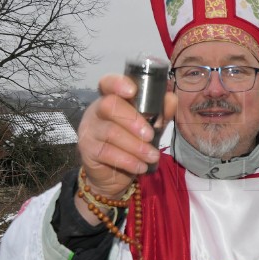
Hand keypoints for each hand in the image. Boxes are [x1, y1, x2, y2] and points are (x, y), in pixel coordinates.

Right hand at [76, 74, 176, 215]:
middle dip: (133, 120)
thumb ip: (160, 113)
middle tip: (150, 135)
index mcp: (111, 99)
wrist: (112, 175)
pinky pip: (107, 152)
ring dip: (136, 146)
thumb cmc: (131, 144)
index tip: (133, 91)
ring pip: (111, 132)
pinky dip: (128, 160)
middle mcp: (96, 111)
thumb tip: (171, 98)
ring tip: (152, 156)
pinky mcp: (87, 150)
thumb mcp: (150, 127)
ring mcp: (89, 130)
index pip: (108, 83)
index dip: (118, 83)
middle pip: (109, 105)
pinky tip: (141, 166)